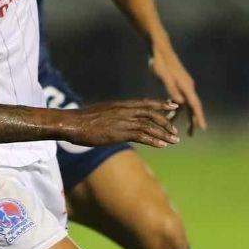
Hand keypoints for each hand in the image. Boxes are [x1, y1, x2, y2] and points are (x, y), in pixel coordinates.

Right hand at [61, 99, 179, 147]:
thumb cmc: (83, 120)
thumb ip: (113, 114)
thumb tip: (117, 119)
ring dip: (164, 134)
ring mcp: (123, 121)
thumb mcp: (101, 112)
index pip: (146, 103)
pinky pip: (142, 136)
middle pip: (152, 114)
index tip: (173, 106)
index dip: (161, 104)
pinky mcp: (120, 133)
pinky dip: (154, 141)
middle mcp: (125, 110)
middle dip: (166, 122)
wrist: (73, 123)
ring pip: (150, 126)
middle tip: (175, 130)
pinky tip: (163, 146)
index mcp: (121, 104)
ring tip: (174, 140)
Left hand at [149, 45, 206, 134]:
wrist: (159, 49)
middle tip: (193, 134)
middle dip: (193, 120)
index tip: (203, 128)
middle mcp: (187, 86)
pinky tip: (169, 115)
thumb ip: (171, 89)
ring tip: (178, 129)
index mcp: (186, 86)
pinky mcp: (177, 83)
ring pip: (185, 104)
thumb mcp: (163, 76)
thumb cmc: (160, 62)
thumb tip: (180, 104)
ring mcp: (182, 85)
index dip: (199, 117)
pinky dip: (176, 108)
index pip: (195, 105)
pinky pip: (179, 99)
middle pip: (193, 107)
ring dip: (183, 116)